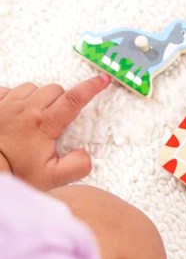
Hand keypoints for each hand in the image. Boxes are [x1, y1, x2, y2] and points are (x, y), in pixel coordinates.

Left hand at [0, 75, 111, 190]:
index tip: (103, 79)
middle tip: (60, 118)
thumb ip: (78, 166)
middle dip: (63, 99)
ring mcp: (6, 105)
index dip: (92, 87)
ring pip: (32, 87)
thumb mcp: (54, 178)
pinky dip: (16, 97)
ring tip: (37, 115)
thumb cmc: (15, 173)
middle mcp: (26, 109)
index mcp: (44, 124)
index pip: (74, 99)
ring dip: (39, 97)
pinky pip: (8, 90)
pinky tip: (17, 110)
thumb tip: (85, 153)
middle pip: (54, 89)